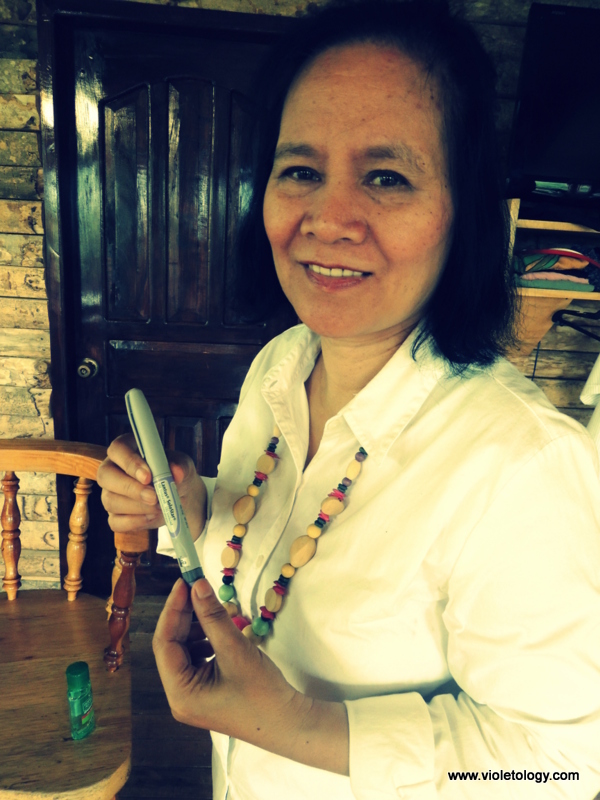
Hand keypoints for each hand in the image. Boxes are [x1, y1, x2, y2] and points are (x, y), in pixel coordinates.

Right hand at [97, 434, 206, 538]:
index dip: (129, 462)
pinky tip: (152, 517)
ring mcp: (110, 493)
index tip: (148, 476)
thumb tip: (176, 472)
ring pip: (110, 500)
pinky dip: (135, 522)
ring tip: (160, 507)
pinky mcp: (114, 515)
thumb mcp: (183, 465)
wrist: (179, 494)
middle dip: (131, 489)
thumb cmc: (175, 473)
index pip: (117, 449)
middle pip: (105, 476)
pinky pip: (115, 522)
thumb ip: (180, 466)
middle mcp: (113, 469)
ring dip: (137, 507)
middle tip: (154, 497)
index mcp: (127, 449)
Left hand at [152, 579, 349, 774]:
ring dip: (198, 625)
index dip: (172, 609)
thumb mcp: (235, 649)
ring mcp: (193, 695)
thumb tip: (197, 585)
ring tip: (213, 606)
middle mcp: (180, 696)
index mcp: (179, 693)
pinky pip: (199, 657)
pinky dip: (208, 638)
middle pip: (173, 645)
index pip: (164, 643)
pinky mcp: (207, 691)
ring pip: (186, 649)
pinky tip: (222, 626)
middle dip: (186, 615)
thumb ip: (213, 616)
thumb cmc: (262, 692)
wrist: (289, 723)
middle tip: (197, 586)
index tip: (184, 582)